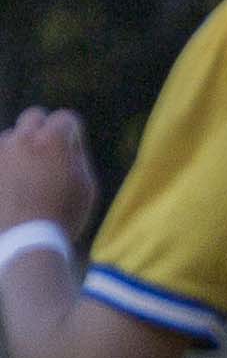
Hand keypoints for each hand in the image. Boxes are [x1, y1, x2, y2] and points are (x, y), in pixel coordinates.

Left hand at [0, 109, 97, 238]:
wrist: (25, 239)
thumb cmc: (63, 214)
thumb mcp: (86, 185)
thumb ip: (77, 155)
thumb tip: (68, 139)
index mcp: (53, 140)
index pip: (66, 118)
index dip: (73, 135)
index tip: (73, 150)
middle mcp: (23, 138)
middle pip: (34, 117)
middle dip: (44, 130)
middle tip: (49, 153)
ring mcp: (0, 151)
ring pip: (11, 137)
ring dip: (20, 149)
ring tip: (28, 177)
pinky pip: (0, 158)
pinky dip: (6, 166)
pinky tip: (14, 186)